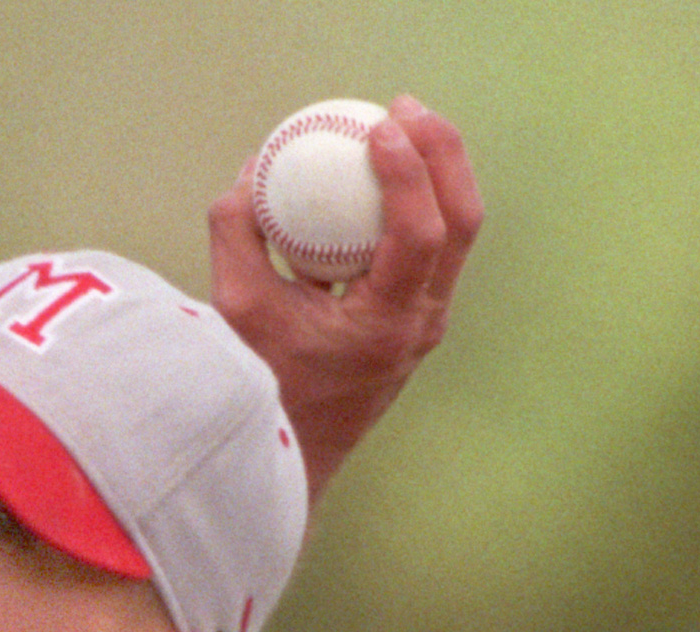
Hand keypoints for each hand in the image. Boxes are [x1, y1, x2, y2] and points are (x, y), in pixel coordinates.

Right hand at [210, 95, 482, 502]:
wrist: (291, 454)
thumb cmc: (263, 389)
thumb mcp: (235, 308)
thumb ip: (237, 234)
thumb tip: (251, 172)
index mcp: (387, 326)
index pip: (422, 235)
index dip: (410, 172)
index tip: (376, 129)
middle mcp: (420, 325)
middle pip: (463, 223)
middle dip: (443, 153)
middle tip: (403, 110)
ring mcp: (425, 323)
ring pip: (459, 233)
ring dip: (439, 172)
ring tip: (403, 127)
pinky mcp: (416, 319)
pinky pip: (432, 247)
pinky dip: (418, 202)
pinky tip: (384, 174)